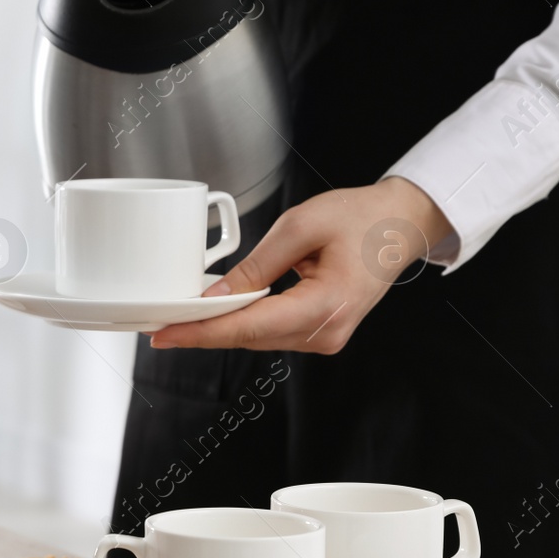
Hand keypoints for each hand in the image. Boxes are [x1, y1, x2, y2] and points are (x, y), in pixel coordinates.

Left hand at [150, 177, 453, 353]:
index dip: (200, 333)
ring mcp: (325, 338)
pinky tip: (219, 312)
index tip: (164, 334)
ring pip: (256, 338)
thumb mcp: (300, 227)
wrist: (400, 225)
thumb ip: (255, 266)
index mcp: (326, 305)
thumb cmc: (361, 218)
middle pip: (248, 338)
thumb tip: (215, 297)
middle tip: (158, 322)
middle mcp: (326, 332)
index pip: (248, 327)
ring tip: (181, 316)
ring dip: (220, 327)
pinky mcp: (320, 333)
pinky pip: (270, 332)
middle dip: (202, 330)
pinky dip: (243, 322)